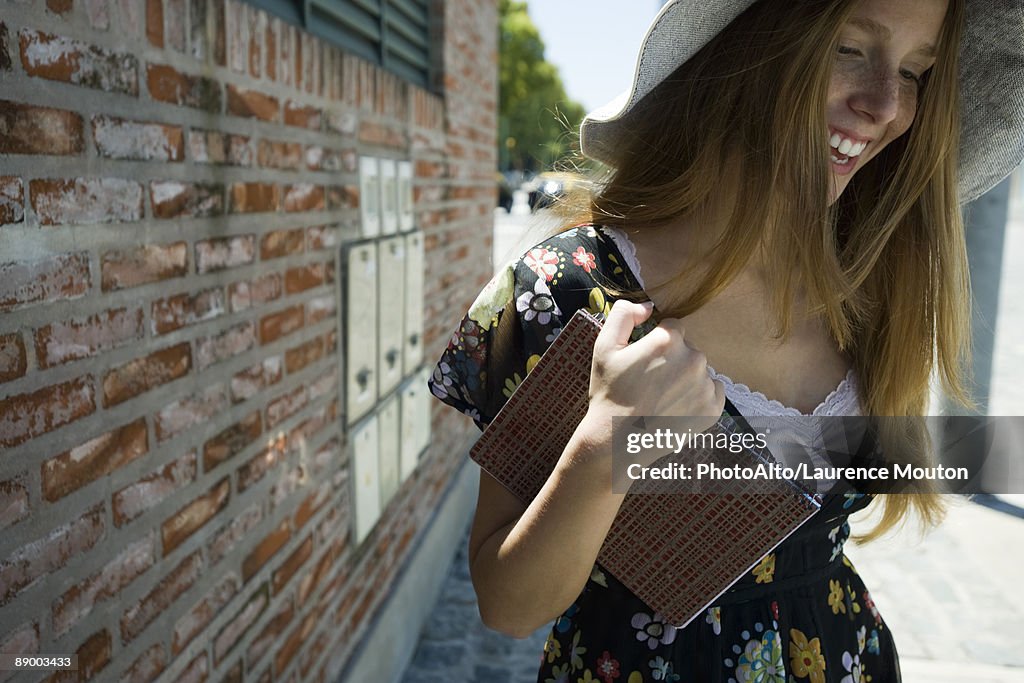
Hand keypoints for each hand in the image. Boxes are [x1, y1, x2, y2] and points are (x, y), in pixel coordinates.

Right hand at [588, 299, 724, 437]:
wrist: (617, 441)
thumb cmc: (609, 393)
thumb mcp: (604, 347)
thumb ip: (624, 314)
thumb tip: (648, 306)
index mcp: (669, 340)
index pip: (673, 328)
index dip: (656, 343)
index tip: (644, 362)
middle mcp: (693, 359)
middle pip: (687, 349)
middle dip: (672, 360)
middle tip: (650, 383)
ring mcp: (705, 385)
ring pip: (698, 371)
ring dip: (685, 379)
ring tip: (661, 398)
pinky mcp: (714, 408)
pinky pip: (713, 391)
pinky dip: (698, 397)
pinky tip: (676, 407)